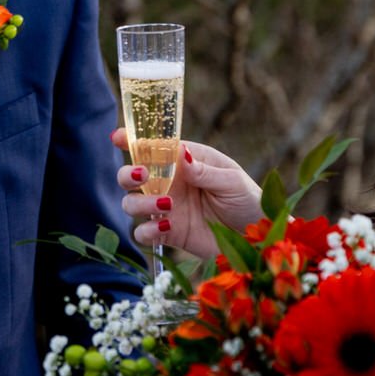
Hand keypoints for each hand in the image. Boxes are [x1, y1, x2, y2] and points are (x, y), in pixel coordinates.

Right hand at [111, 129, 260, 260]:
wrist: (256, 238)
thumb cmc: (247, 200)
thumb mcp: (232, 181)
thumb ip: (205, 170)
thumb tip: (181, 154)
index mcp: (186, 161)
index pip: (154, 148)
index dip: (133, 141)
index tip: (118, 137)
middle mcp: (170, 183)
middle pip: (133, 175)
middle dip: (128, 174)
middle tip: (143, 176)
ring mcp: (166, 209)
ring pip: (131, 203)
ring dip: (140, 203)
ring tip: (167, 205)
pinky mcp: (168, 234)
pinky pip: (143, 232)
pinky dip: (147, 230)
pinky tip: (166, 226)